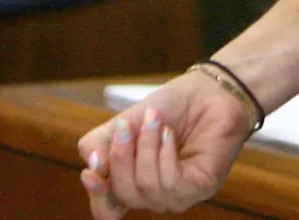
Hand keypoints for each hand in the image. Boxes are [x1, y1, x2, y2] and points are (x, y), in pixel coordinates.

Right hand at [77, 72, 252, 216]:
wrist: (208, 89)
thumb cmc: (169, 107)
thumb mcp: (126, 122)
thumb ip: (101, 143)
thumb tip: (93, 166)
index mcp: (134, 183)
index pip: (108, 210)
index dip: (97, 197)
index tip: (90, 173)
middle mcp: (156, 196)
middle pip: (124, 196)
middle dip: (121, 157)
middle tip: (127, 125)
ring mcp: (180, 195)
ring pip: (148, 187)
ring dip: (146, 148)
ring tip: (155, 119)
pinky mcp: (202, 186)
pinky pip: (173, 183)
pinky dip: (165, 154)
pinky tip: (168, 134)